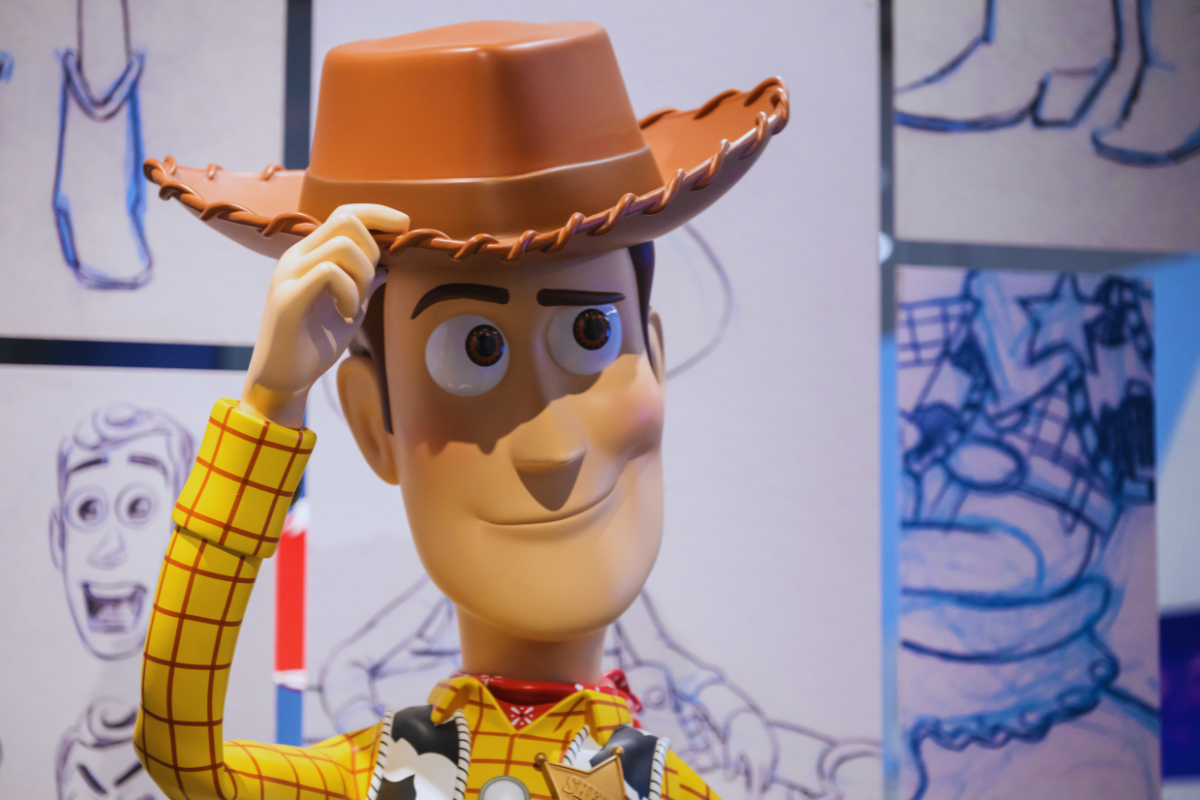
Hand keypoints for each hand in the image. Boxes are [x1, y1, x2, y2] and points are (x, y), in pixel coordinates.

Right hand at [240, 204, 408, 426]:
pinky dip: (350, 294)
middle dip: (373, 249)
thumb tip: (385, 268)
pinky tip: (346, 315)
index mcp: (310, 255)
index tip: (405, 226)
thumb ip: (363, 286)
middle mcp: (296, 256)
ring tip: (353, 307)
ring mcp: (289, 274)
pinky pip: (329, 273)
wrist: (283, 380)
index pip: (345, 213)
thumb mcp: (349, 310)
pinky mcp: (287, 297)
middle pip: (345, 219)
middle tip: (367, 287)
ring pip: (342, 245)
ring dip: (362, 276)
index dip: (378, 213)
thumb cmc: (314, 345)